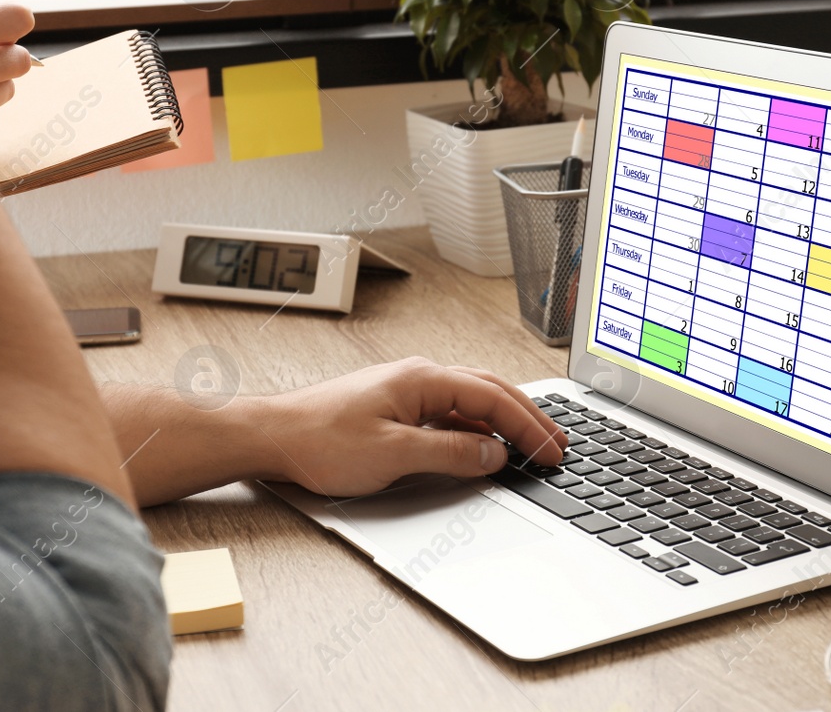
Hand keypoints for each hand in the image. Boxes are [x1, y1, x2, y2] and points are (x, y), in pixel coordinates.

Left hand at [257, 358, 565, 497]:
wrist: (272, 436)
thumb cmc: (319, 440)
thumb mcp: (393, 454)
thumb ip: (449, 453)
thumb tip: (492, 454)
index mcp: (423, 378)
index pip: (493, 398)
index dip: (528, 426)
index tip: (552, 450)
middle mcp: (418, 376)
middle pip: (489, 390)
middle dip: (528, 417)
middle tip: (558, 443)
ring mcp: (407, 390)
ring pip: (471, 400)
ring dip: (504, 420)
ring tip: (532, 443)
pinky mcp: (395, 406)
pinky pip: (450, 412)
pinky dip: (477, 427)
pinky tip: (484, 446)